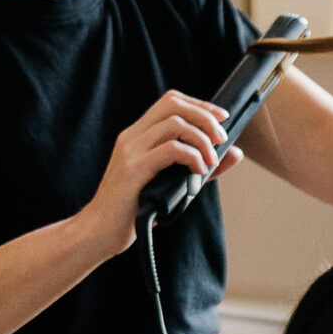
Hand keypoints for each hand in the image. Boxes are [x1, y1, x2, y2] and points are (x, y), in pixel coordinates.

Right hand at [79, 90, 234, 258]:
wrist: (98, 232)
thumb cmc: (133, 210)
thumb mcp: (170, 183)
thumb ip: (200, 166)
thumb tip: (235, 153)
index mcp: (136, 135)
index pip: (170, 101)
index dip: (199, 104)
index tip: (221, 118)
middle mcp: (132, 137)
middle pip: (173, 105)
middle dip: (205, 116)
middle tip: (221, 138)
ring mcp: (130, 152)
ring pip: (174, 124)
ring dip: (202, 138)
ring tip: (212, 159)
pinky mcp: (133, 170)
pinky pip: (170, 150)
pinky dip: (192, 156)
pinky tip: (199, 171)